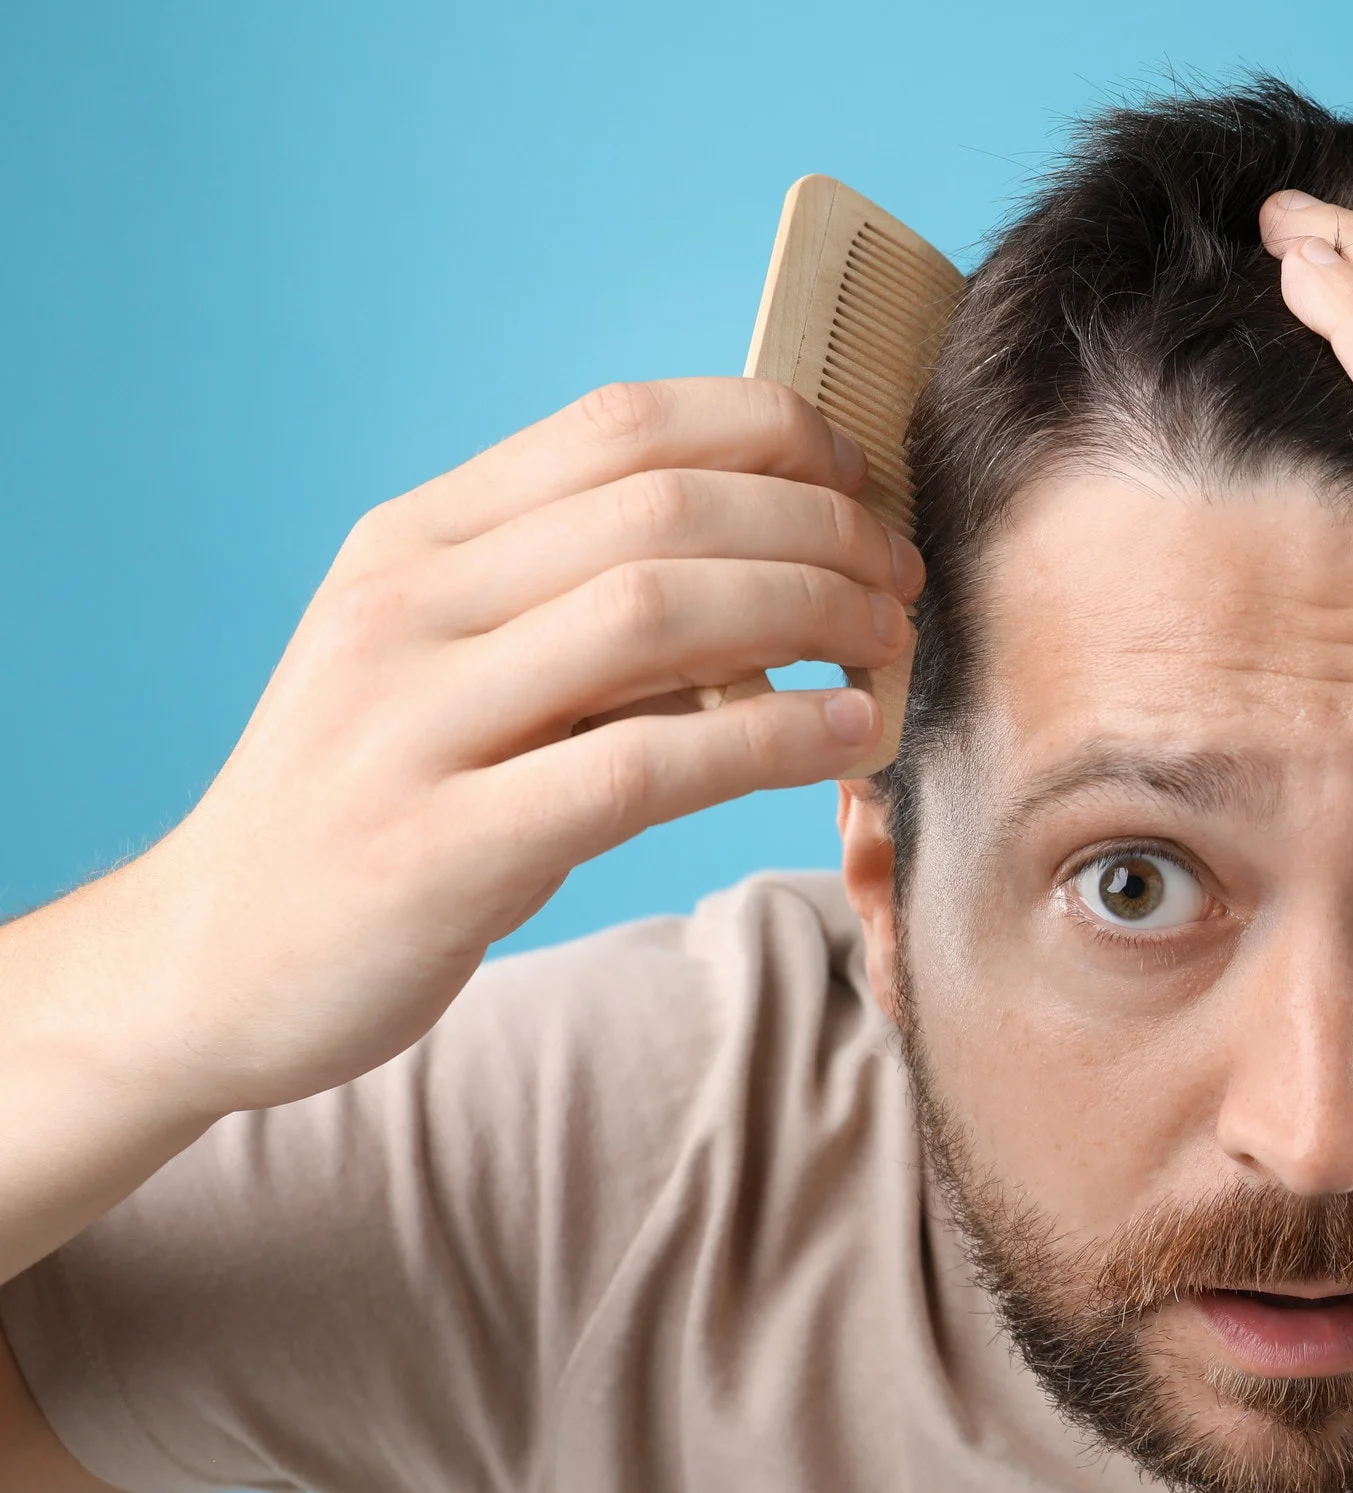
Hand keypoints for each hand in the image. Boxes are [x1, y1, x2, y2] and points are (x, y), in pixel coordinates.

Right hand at [42, 376, 916, 1120]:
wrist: (213, 964)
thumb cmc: (380, 807)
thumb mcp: (459, 673)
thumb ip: (584, 610)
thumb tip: (780, 565)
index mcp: (415, 541)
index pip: (617, 425)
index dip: (766, 431)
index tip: (857, 478)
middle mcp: (405, 607)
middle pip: (662, 508)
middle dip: (818, 528)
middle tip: (898, 575)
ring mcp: (410, 724)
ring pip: (657, 614)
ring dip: (809, 615)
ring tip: (888, 645)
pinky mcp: (438, 848)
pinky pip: (642, 766)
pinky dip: (770, 739)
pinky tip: (842, 737)